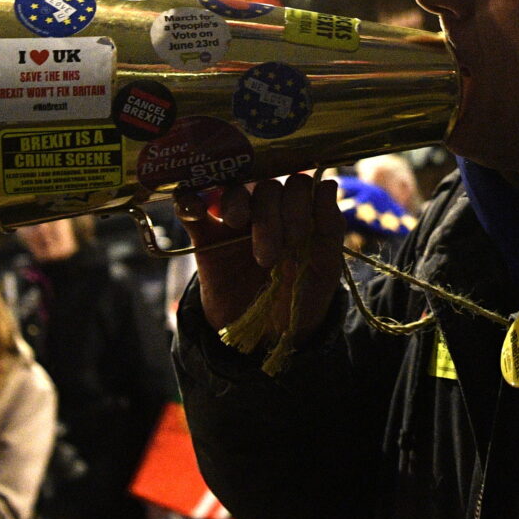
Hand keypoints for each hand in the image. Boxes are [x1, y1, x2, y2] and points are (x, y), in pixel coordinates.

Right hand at [174, 175, 344, 346]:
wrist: (268, 335)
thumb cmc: (301, 296)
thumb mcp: (324, 268)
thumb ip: (329, 228)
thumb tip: (328, 184)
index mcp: (298, 213)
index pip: (297, 183)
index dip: (298, 203)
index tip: (298, 238)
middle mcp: (268, 211)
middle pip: (266, 187)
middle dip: (271, 217)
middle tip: (271, 256)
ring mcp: (235, 222)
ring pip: (233, 190)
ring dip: (237, 203)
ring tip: (238, 225)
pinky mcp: (205, 238)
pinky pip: (190, 209)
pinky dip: (188, 202)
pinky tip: (196, 210)